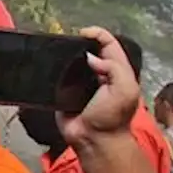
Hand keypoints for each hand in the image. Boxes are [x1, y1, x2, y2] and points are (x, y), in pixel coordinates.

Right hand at [57, 27, 139, 148]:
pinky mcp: (64, 94)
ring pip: (74, 63)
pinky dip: (54, 71)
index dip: (98, 34)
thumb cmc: (111, 116)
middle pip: (90, 50)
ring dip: (66, 56)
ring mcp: (81, 84)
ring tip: (56, 50)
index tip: (83, 32)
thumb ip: (113, 68)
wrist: (93, 140)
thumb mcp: (124, 89)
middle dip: (81, 42)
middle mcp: (99, 74)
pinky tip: (48, 66)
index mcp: (116, 71)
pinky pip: (59, 79)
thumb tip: (90, 57)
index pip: (109, 45)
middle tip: (67, 41)